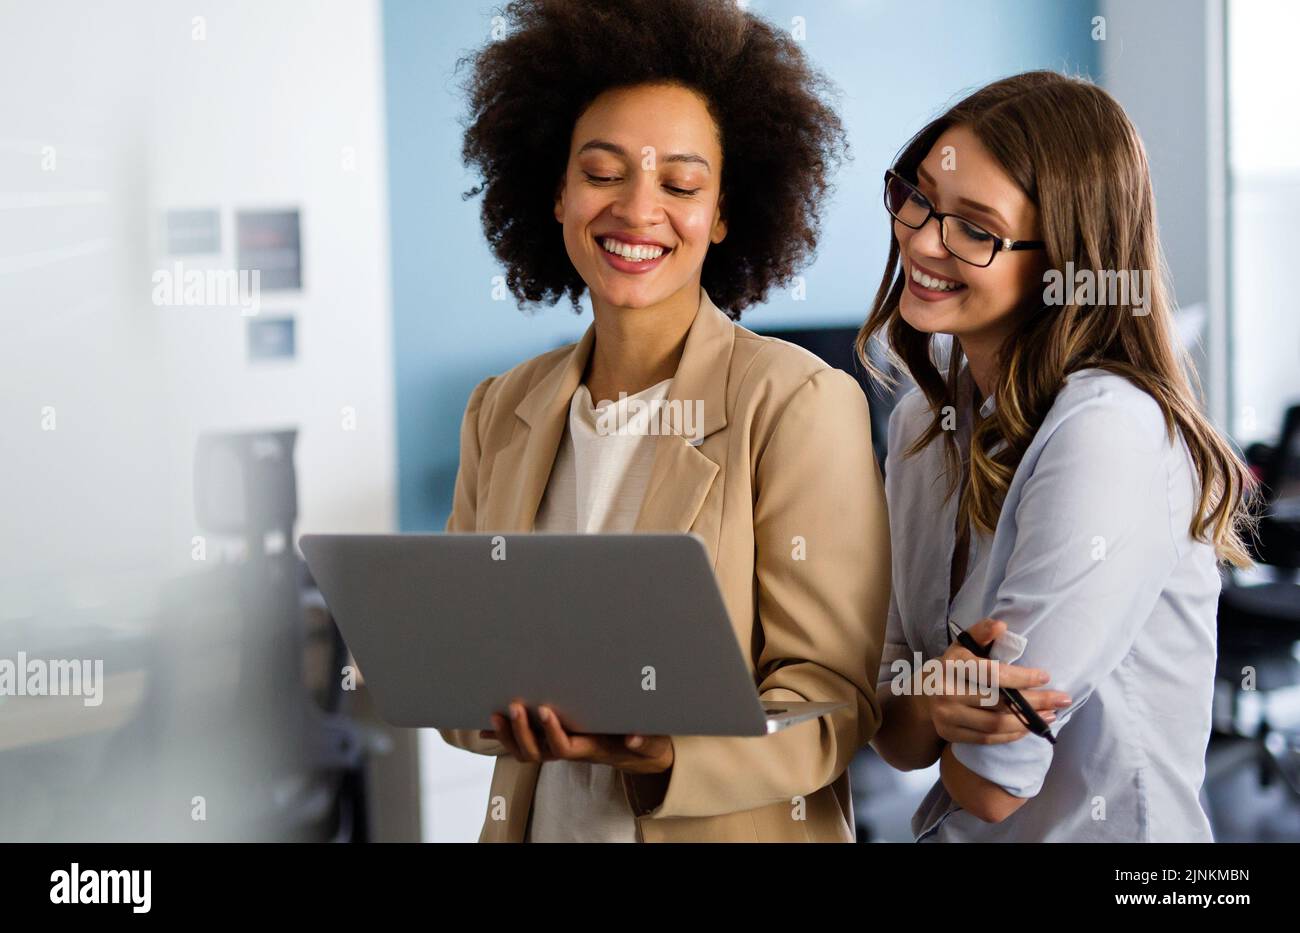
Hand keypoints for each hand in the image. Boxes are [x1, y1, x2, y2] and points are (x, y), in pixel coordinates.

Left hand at [478, 700, 674, 774]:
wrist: (640, 752)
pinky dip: (504, 737)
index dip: (553, 732)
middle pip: (537, 753)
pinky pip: (523, 744)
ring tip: (496, 714)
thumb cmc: (644, 743)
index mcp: (591, 748)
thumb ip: (647, 741)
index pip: (565, 748)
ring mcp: (559, 747)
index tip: (545, 711)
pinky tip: (486, 727)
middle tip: (514, 706)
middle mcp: (571, 750)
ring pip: (526, 751)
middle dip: (522, 732)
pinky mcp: (553, 741)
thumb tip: (634, 738)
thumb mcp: (652, 742)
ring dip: (508, 735)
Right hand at [927, 618, 1071, 745]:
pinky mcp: (950, 734)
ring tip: (1050, 715)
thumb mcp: (963, 644)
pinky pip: (987, 739)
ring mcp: (947, 716)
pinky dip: (1012, 735)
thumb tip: (1001, 626)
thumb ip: (981, 633)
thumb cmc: (955, 665)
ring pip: (995, 724)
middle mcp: (946, 691)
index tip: (1046, 677)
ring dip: (1027, 722)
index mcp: (952, 665)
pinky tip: (1028, 728)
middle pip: (998, 702)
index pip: (992, 674)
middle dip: (1035, 702)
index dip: (1021, 677)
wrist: (926, 693)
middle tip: (1061, 699)